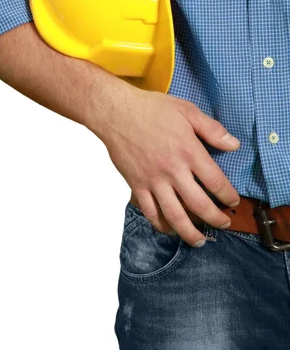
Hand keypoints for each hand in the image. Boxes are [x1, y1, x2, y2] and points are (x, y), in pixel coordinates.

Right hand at [100, 88, 240, 246]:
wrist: (116, 112)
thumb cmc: (151, 109)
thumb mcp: (187, 111)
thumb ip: (212, 129)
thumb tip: (234, 145)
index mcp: (188, 151)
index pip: (215, 181)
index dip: (227, 196)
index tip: (233, 202)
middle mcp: (172, 170)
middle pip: (199, 205)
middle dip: (215, 219)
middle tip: (224, 223)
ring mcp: (153, 180)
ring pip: (175, 215)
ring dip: (190, 232)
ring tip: (200, 240)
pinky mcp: (137, 185)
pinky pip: (151, 212)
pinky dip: (162, 225)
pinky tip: (170, 229)